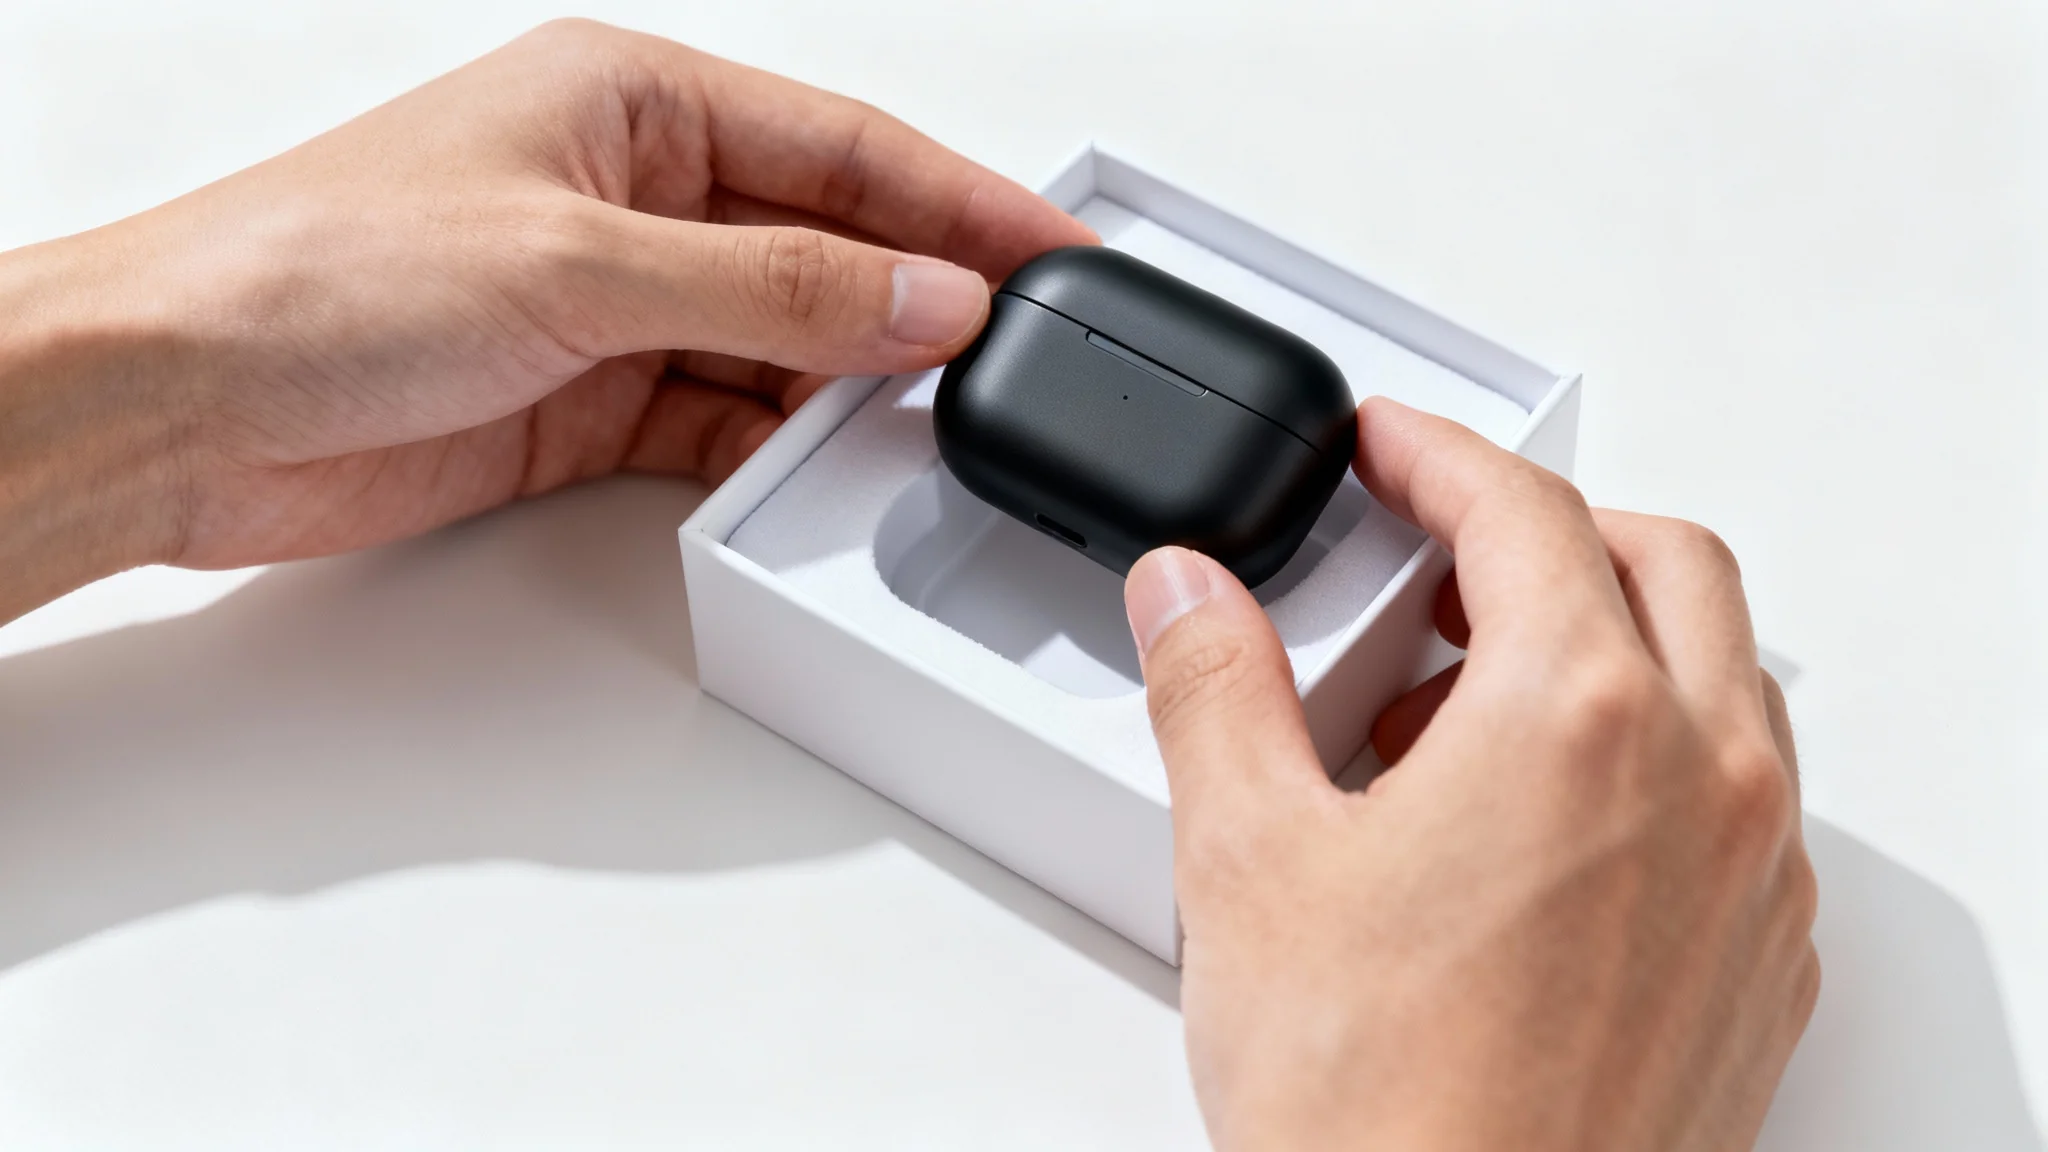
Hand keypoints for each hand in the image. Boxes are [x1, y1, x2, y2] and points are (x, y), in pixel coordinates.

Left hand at [0, 18, 1092, 619]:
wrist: (174, 409)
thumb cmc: (315, 275)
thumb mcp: (582, 262)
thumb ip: (775, 287)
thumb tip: (923, 298)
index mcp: (629, 100)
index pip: (844, 146)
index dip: (961, 202)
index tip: (1057, 254)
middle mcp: (628, 196)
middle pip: (824, 245)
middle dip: (920, 300)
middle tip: (1024, 356)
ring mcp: (609, 304)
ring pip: (780, 343)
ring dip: (848, 387)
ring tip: (932, 425)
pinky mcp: (581, 401)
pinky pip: (718, 420)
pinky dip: (770, 451)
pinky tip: (816, 470)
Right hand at [1124, 398, 1817, 1151]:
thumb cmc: (1385, 1112)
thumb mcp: (1249, 862)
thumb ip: (1212, 687)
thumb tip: (1187, 594)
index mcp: (1576, 719)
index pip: (1522, 509)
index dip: (1434, 455)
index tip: (1385, 449)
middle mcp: (1702, 778)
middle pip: (1661, 562)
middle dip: (1543, 528)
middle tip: (1434, 556)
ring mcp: (1753, 877)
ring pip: (1719, 678)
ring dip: (1605, 643)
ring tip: (1460, 710)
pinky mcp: (1760, 965)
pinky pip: (1742, 798)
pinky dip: (1653, 756)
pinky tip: (1535, 830)